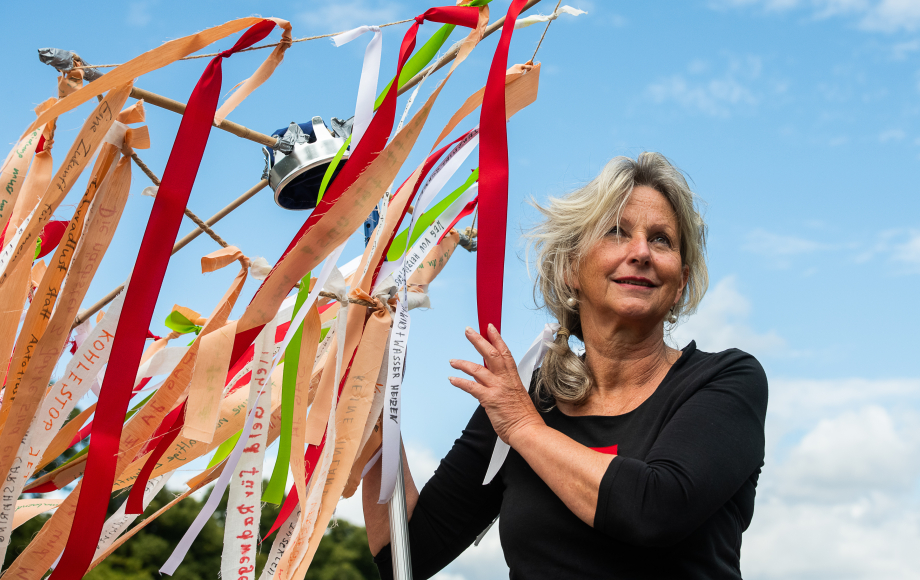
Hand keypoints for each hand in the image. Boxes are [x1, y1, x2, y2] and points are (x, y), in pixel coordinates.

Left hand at [449, 324, 544, 445]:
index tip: (490, 327)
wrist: (527, 430)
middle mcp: (505, 380)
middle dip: (478, 340)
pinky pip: (471, 387)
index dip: (497, 338)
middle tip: (468, 331)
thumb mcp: (517, 394)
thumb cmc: (523, 416)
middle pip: (491, 354)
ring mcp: (497, 388)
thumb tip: (494, 382)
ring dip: (463, 363)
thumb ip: (505, 385)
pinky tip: (452, 379)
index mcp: (513, 377)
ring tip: (453, 361)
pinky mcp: (489, 399)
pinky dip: (460, 382)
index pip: (505, 353)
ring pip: (477, 369)